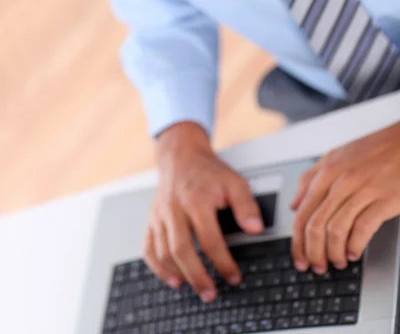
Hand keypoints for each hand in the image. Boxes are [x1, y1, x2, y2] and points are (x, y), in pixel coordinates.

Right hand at [143, 122, 263, 301]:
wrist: (181, 157)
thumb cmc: (208, 172)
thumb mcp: (234, 182)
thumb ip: (246, 205)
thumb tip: (256, 228)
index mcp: (196, 199)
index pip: (209, 238)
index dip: (222, 262)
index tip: (234, 277)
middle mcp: (174, 208)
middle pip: (182, 249)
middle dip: (197, 276)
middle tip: (211, 294)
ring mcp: (160, 215)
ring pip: (164, 251)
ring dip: (179, 274)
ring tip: (196, 288)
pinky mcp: (151, 220)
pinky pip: (149, 248)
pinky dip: (158, 268)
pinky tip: (172, 278)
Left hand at [291, 122, 399, 273]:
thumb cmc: (372, 149)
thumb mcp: (335, 156)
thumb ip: (310, 178)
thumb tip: (294, 205)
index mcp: (326, 171)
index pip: (302, 213)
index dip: (297, 241)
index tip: (298, 257)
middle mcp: (340, 180)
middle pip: (315, 225)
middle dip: (312, 252)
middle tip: (315, 267)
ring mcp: (362, 189)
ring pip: (336, 229)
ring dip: (333, 253)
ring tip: (337, 262)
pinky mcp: (384, 199)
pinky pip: (363, 228)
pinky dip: (355, 245)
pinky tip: (355, 253)